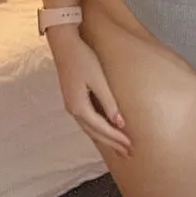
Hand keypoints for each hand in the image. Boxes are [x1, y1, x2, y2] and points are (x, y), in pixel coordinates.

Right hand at [48, 27, 131, 158]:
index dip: (116, 138)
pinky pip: (87, 120)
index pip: (102, 129)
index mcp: (79, 107)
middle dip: (112, 143)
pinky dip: (98, 129)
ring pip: (90, 128)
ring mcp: (72, 105)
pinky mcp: (73, 99)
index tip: (131, 146)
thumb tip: (119, 123)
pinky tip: (104, 130)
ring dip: (105, 138)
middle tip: (129, 153)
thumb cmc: (82, 58)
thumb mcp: (98, 80)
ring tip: (119, 146)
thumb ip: (108, 102)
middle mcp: (74, 110)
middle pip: (95, 132)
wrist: (64, 44)